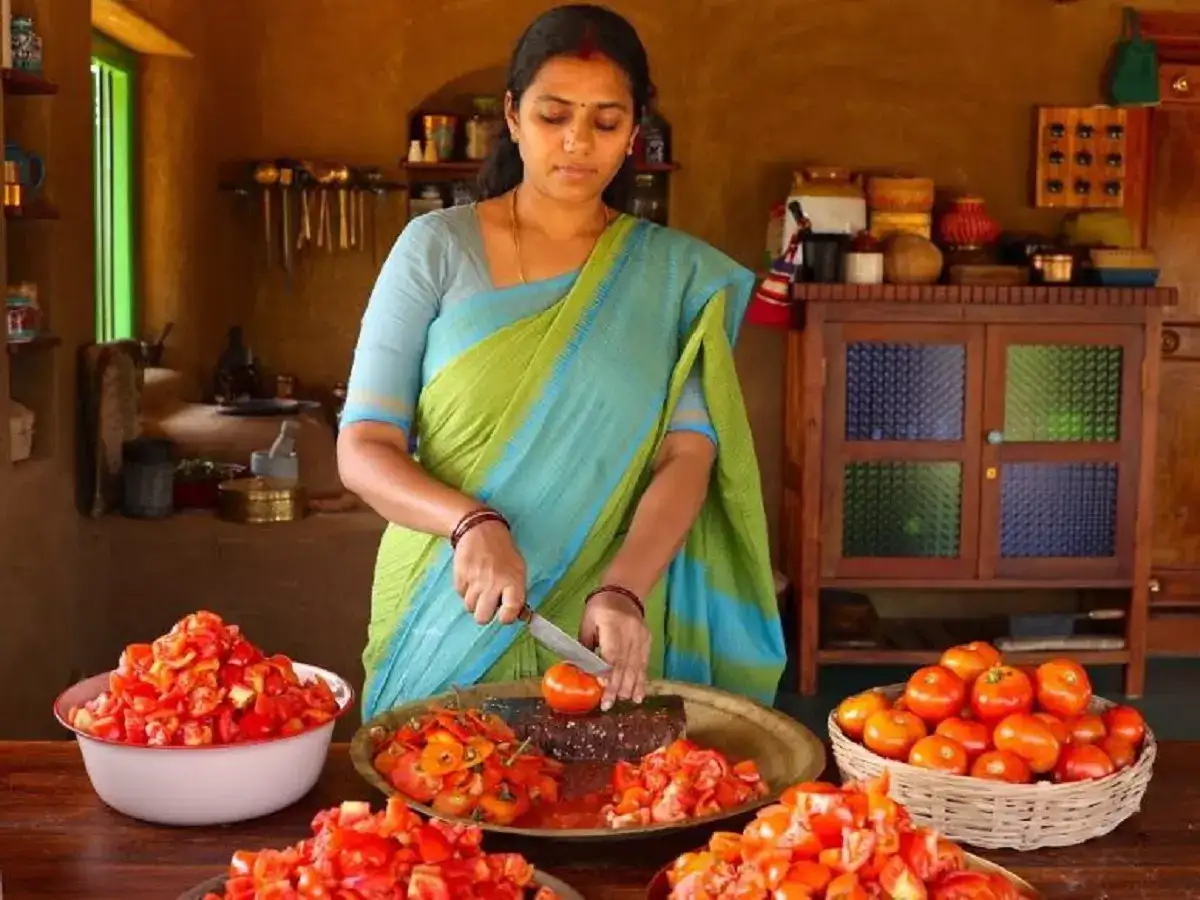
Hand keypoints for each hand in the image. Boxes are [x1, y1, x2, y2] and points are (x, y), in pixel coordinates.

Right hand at [452, 521, 526, 625]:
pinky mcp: (460, 576)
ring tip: (481, 587)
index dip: (506, 618)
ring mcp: (475, 580)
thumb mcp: (518, 569)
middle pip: (482, 618)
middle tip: (489, 603)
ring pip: (469, 607)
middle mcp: (493, 583)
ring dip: (475, 601)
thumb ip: (519, 593)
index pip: (510, 613)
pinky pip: (460, 595)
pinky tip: (472, 577)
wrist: (481, 530)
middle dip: (485, 613)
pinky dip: (465, 590)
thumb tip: (521, 616)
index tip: (505, 615)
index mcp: (513, 582)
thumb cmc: (503, 551)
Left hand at [579, 591, 649, 708]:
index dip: (608, 671)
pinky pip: (644, 665)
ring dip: (628, 687)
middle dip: (616, 686)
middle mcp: (629, 633)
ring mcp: (640, 638)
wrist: (624, 593)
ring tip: (621, 703)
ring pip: (635, 667)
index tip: (603, 687)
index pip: (612, 651)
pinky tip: (638, 697)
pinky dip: (641, 682)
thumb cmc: (600, 608)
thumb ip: (584, 646)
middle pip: (623, 663)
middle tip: (607, 704)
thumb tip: (578, 670)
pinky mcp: (647, 643)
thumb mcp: (587, 622)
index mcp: (611, 624)